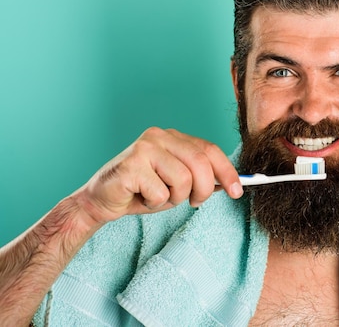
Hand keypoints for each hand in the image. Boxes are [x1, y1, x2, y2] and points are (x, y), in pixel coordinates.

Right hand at [76, 127, 242, 223]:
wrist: (100, 201)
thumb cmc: (141, 191)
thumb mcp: (177, 183)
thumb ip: (201, 177)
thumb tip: (233, 183)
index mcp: (173, 137)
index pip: (210, 149)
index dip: (227, 171)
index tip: (238, 191)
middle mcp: (159, 136)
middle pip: (201, 163)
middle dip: (204, 189)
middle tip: (195, 202)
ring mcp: (144, 148)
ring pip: (183, 180)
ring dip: (175, 198)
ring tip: (158, 196)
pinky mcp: (130, 165)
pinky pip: (161, 192)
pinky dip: (155, 203)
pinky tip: (141, 197)